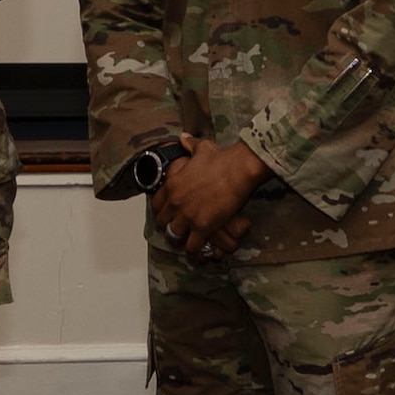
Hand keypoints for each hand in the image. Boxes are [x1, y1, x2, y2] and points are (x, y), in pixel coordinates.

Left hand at [153, 134, 267, 258]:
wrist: (237, 170)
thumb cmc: (220, 158)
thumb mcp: (200, 149)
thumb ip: (189, 145)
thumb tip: (183, 137)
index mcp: (171, 185)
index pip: (156, 205)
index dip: (162, 211)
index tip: (168, 215)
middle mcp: (175, 203)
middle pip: (163, 223)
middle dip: (169, 227)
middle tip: (178, 232)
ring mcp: (187, 216)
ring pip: (174, 236)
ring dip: (180, 242)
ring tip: (185, 246)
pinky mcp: (203, 227)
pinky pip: (192, 246)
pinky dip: (193, 253)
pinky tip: (197, 257)